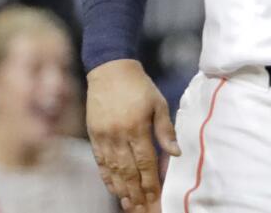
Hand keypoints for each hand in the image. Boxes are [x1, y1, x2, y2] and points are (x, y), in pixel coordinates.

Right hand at [86, 59, 179, 211]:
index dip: (151, 182)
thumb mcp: (158, 103)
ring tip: (130, 205)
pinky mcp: (94, 136)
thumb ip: (165, 130)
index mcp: (137, 127)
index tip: (156, 197)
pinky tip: (114, 188)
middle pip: (128, 171)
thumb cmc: (139, 86)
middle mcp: (118, 135)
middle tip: (144, 208)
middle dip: (137, 192)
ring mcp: (104, 137)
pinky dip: (107, 178)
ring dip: (122, 189)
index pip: (146, 162)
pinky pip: (101, 162)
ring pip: (113, 170)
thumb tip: (175, 153)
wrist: (110, 71)